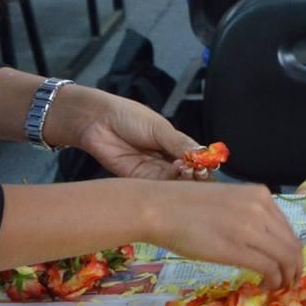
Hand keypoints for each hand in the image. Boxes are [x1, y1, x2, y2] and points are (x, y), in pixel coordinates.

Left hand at [53, 88, 196, 180]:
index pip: (197, 160)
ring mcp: (154, 171)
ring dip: (183, 179)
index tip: (208, 164)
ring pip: (175, 183)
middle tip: (197, 170)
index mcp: (175, 145)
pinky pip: (158, 187)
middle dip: (196, 175)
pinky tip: (174, 173)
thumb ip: (180, 144)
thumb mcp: (160, 128)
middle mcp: (167, 160)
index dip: (205, 164)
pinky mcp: (139, 180)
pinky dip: (168, 184)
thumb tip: (204, 155)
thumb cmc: (129, 117)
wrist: (97, 121)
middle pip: (189, 174)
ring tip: (185, 169)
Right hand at [148, 181, 303, 291]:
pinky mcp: (238, 248)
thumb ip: (247, 215)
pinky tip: (264, 287)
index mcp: (259, 194)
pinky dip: (273, 281)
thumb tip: (259, 239)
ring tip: (278, 288)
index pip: (288, 228)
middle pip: (292, 244)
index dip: (291, 250)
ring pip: (286, 258)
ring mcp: (251, 227)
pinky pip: (269, 268)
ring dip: (286, 277)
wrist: (158, 208)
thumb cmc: (183, 206)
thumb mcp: (226, 201)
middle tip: (289, 283)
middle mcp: (261, 208)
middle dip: (294, 267)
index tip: (287, 265)